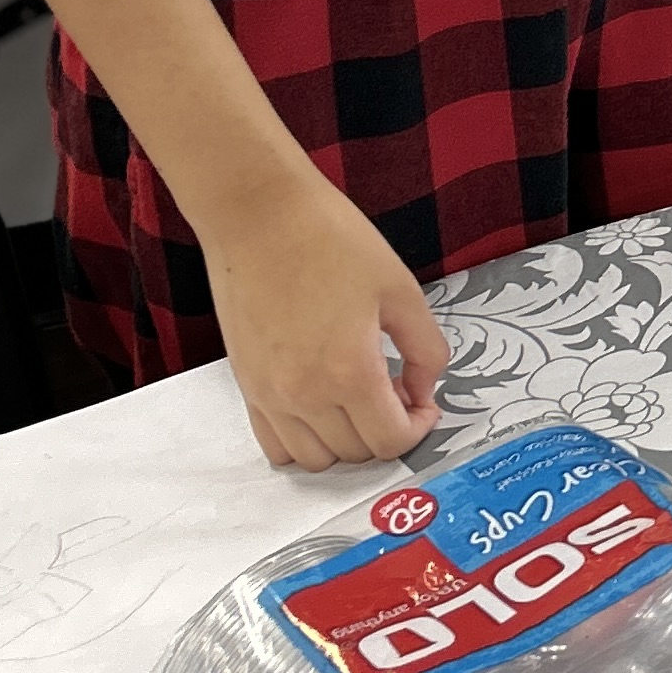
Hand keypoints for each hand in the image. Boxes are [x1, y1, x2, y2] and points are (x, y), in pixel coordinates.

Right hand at [198, 167, 451, 469]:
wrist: (258, 213)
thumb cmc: (330, 239)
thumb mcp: (401, 289)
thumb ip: (426, 349)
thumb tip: (424, 390)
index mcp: (349, 372)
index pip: (390, 441)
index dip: (418, 428)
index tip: (425, 402)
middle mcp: (305, 395)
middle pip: (356, 454)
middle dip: (386, 431)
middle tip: (398, 392)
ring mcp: (268, 394)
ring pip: (315, 459)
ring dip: (346, 442)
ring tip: (360, 399)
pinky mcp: (246, 384)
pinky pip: (275, 443)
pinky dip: (304, 440)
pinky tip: (322, 406)